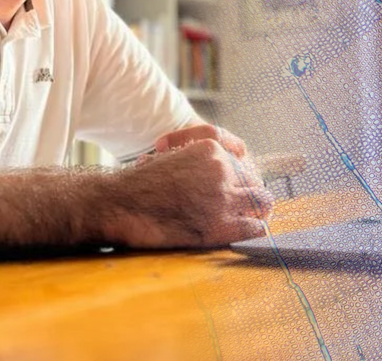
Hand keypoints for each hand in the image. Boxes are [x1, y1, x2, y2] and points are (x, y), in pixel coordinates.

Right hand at [104, 137, 273, 247]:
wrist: (118, 204)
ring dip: (257, 209)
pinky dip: (253, 231)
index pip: (241, 160)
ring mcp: (223, 197)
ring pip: (263, 201)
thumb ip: (196, 163)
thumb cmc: (139, 184)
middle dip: (249, 192)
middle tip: (243, 203)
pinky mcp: (220, 225)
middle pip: (255, 180)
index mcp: (211, 149)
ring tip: (252, 217)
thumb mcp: (172, 158)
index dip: (235, 175)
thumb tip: (211, 178)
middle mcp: (222, 169)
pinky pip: (254, 228)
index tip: (229, 185)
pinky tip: (247, 233)